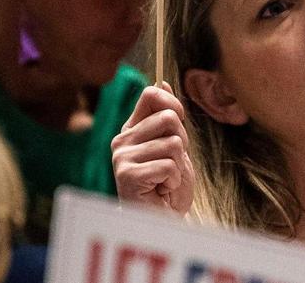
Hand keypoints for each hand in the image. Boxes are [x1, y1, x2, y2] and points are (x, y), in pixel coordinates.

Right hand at [111, 82, 193, 214]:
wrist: (162, 222)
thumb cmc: (168, 187)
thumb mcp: (173, 147)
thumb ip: (166, 117)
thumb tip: (163, 82)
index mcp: (132, 129)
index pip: (150, 95)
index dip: (173, 104)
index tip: (179, 122)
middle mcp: (122, 140)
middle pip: (168, 118)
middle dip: (182, 141)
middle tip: (173, 163)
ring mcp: (122, 157)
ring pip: (172, 144)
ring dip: (179, 165)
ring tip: (166, 179)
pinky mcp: (127, 175)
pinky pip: (168, 165)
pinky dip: (174, 180)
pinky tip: (162, 190)